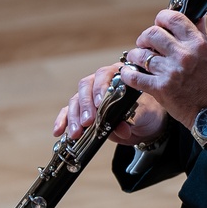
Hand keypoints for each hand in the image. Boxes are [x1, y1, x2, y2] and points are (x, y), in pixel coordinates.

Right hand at [53, 63, 167, 146]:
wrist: (146, 124)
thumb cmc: (148, 111)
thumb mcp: (144, 114)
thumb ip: (132, 117)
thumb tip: (121, 128)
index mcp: (118, 75)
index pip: (105, 75)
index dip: (100, 88)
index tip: (100, 103)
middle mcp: (101, 82)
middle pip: (86, 86)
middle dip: (86, 104)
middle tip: (88, 121)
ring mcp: (90, 95)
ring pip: (76, 100)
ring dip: (74, 116)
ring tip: (76, 132)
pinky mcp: (83, 110)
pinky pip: (68, 112)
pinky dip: (63, 121)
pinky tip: (59, 131)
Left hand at [118, 10, 206, 128]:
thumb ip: (202, 35)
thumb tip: (198, 17)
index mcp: (198, 43)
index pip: (172, 18)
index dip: (162, 18)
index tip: (160, 25)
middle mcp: (183, 55)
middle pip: (152, 33)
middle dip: (145, 38)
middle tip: (145, 44)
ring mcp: (170, 72)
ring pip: (140, 54)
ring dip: (136, 55)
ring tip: (138, 60)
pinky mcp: (161, 89)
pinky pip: (134, 77)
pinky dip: (128, 74)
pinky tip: (129, 73)